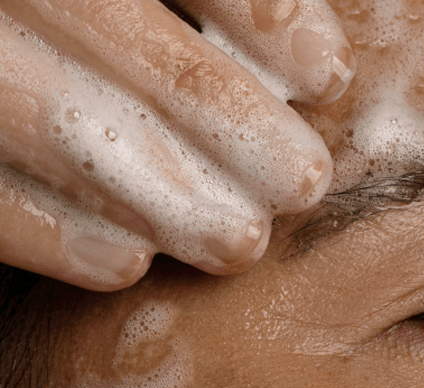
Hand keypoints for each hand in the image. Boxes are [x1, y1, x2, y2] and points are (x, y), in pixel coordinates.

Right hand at [0, 0, 353, 288]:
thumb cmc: (76, 27)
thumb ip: (195, 9)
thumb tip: (311, 58)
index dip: (258, 10)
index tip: (328, 74)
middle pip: (113, 30)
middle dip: (222, 115)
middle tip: (300, 182)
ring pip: (36, 113)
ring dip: (157, 192)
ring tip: (238, 241)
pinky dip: (46, 230)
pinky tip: (127, 266)